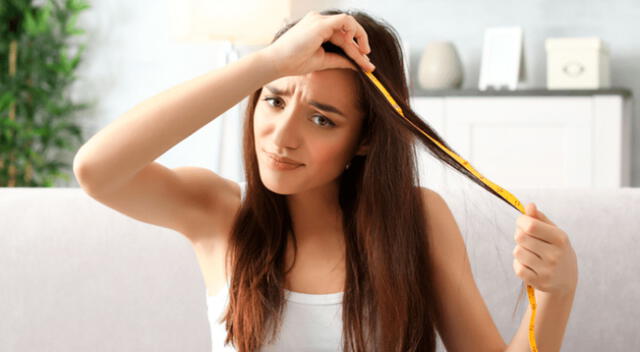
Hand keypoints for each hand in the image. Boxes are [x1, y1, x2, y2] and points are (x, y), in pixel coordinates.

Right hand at [260, 11, 374, 77]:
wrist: (278, 63)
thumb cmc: (294, 62)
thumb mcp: (323, 61)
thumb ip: (339, 59)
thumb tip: (356, 64)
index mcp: (318, 28)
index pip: (343, 37)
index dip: (356, 51)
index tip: (365, 65)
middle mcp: (319, 21)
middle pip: (347, 32)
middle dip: (360, 49)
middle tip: (368, 65)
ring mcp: (319, 20)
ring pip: (349, 26)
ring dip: (359, 42)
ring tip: (364, 58)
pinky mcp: (321, 24)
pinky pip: (346, 21)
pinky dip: (354, 33)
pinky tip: (357, 48)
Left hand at [512, 203, 577, 295]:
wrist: (565, 282)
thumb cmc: (556, 251)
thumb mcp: (553, 233)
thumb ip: (539, 218)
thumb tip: (529, 205)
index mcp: (560, 238)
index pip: (530, 225)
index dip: (521, 221)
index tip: (523, 222)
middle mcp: (555, 255)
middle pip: (520, 237)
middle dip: (520, 236)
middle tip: (528, 240)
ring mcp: (547, 270)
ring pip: (517, 252)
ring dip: (520, 251)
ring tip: (531, 254)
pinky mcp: (539, 282)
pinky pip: (517, 267)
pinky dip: (519, 265)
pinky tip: (529, 266)